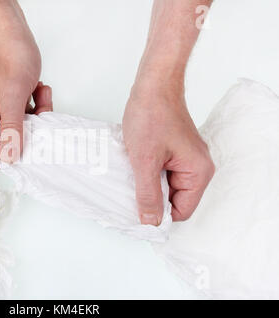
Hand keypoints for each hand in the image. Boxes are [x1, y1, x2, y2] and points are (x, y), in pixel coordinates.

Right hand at [0, 0, 51, 167]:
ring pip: (26, 131)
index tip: (35, 141)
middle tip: (39, 109)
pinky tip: (38, 89)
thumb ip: (11, 128)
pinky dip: (39, 105)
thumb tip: (10, 158)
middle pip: (14, 144)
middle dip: (32, 130)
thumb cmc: (9, 57)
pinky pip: (29, 118)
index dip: (17, 154)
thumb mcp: (13, 95)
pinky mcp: (11, 107)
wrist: (11, 33)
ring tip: (38, 93)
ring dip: (38, 115)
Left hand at [123, 84, 214, 225]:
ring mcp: (186, 159)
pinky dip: (148, 172)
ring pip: (165, 186)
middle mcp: (197, 167)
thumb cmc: (152, 115)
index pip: (182, 211)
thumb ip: (148, 195)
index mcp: (198, 172)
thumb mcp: (145, 161)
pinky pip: (162, 173)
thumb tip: (151, 222)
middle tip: (131, 189)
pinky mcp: (175, 151)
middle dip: (152, 198)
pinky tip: (134, 165)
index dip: (160, 215)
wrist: (152, 84)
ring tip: (132, 172)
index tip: (138, 213)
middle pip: (174, 200)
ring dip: (148, 184)